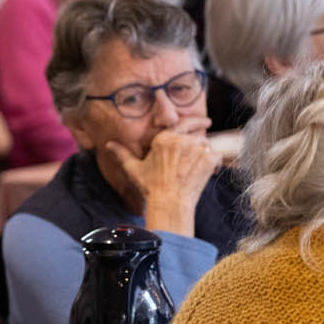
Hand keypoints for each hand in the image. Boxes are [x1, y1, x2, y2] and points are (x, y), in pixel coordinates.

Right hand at [106, 117, 218, 233]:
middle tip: (194, 158)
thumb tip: (108, 145)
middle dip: (197, 146)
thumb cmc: (150, 186)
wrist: (170, 202)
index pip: (184, 123)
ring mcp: (197, 150)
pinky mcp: (209, 160)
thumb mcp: (133, 169)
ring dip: (204, 153)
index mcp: (165, 138)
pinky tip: (208, 172)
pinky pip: (216, 156)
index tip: (207, 121)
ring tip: (197, 167)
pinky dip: (214, 163)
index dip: (197, 121)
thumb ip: (122, 154)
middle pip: (197, 136)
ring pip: (206, 145)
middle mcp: (182, 140)